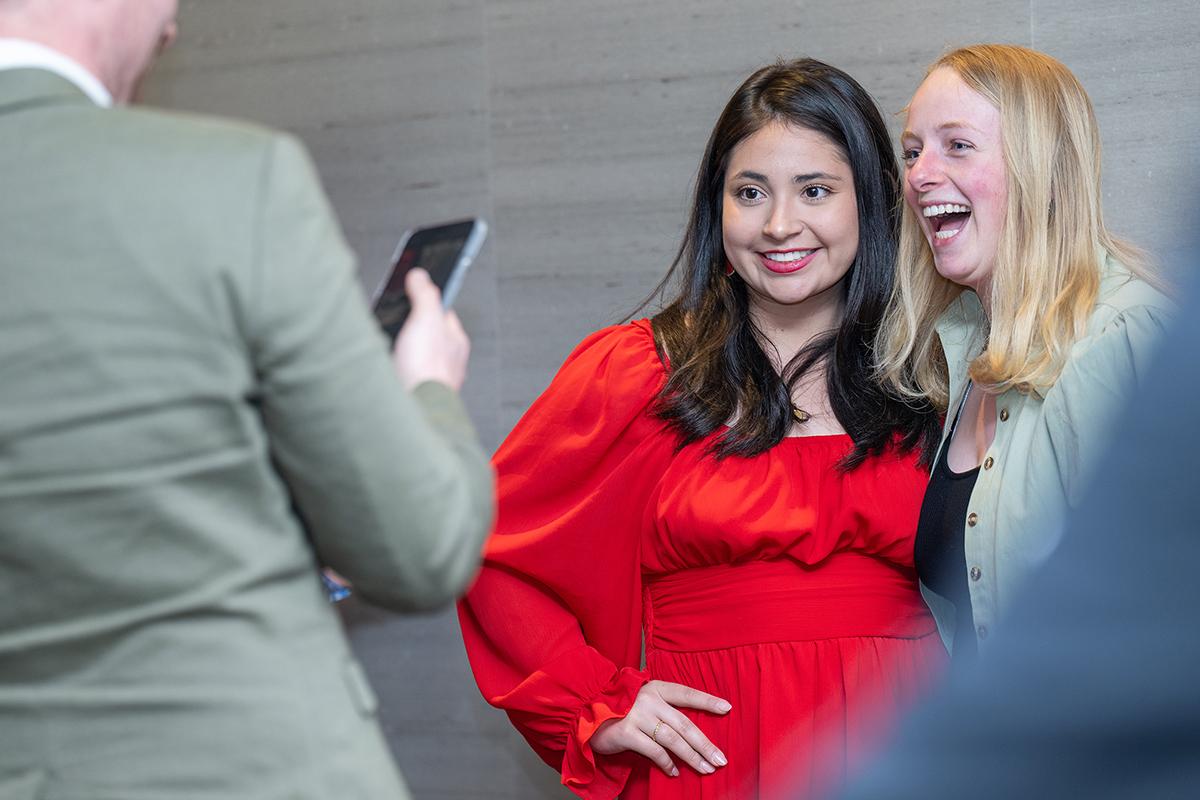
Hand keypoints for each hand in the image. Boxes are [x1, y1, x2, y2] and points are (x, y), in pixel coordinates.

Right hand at [391, 268, 469, 390]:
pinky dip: (392, 365)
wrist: (416, 408)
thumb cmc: (427, 368)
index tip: (413, 289)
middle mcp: (446, 360)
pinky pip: (402, 371)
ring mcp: (430, 376)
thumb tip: (420, 276)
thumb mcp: (426, 318)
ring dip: (400, 347)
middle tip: (395, 317)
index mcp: (455, 341)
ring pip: (414, 354)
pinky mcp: (414, 390)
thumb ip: (425, 294)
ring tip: (388, 341)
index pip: (443, 311)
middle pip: (426, 332)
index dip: (427, 298)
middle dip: (410, 324)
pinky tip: (384, 363)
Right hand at [591, 680, 730, 776]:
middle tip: (720, 759)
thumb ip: (665, 708)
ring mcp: (637, 716)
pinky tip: (675, 772)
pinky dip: (667, 763)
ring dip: (691, 756)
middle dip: (705, 743)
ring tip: (705, 768)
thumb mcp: (644, 700)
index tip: (727, 708)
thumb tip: (693, 731)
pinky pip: (654, 751)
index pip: (686, 693)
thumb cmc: (621, 707)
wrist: (586, 710)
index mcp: (656, 688)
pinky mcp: (627, 733)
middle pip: (684, 723)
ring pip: (673, 739)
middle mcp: (648, 700)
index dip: (707, 700)